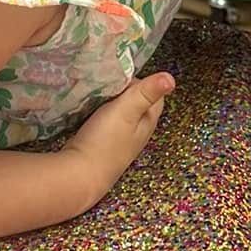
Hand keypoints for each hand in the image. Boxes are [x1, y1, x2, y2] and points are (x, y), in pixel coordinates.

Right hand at [65, 73, 174, 200]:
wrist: (80, 175)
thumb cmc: (104, 141)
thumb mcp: (126, 111)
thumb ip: (146, 93)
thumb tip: (170, 78)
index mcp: (148, 121)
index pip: (155, 93)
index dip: (142, 80)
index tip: (122, 75)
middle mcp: (139, 131)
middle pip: (138, 101)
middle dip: (126, 89)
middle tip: (108, 81)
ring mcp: (121, 139)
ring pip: (122, 111)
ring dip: (111, 100)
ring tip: (97, 92)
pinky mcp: (104, 144)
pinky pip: (107, 120)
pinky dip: (101, 111)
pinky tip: (89, 109)